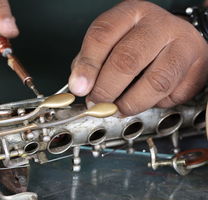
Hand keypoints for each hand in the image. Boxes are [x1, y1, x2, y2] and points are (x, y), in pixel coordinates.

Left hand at [69, 1, 207, 114]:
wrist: (180, 40)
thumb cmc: (138, 44)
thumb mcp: (110, 43)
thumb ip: (91, 61)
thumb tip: (80, 86)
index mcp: (131, 13)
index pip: (103, 35)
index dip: (88, 65)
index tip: (78, 87)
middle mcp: (159, 25)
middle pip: (128, 59)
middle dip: (106, 89)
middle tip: (96, 103)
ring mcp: (183, 45)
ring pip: (155, 82)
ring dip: (130, 103)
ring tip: (117, 109)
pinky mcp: (198, 68)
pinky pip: (172, 94)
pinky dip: (154, 105)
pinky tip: (145, 100)